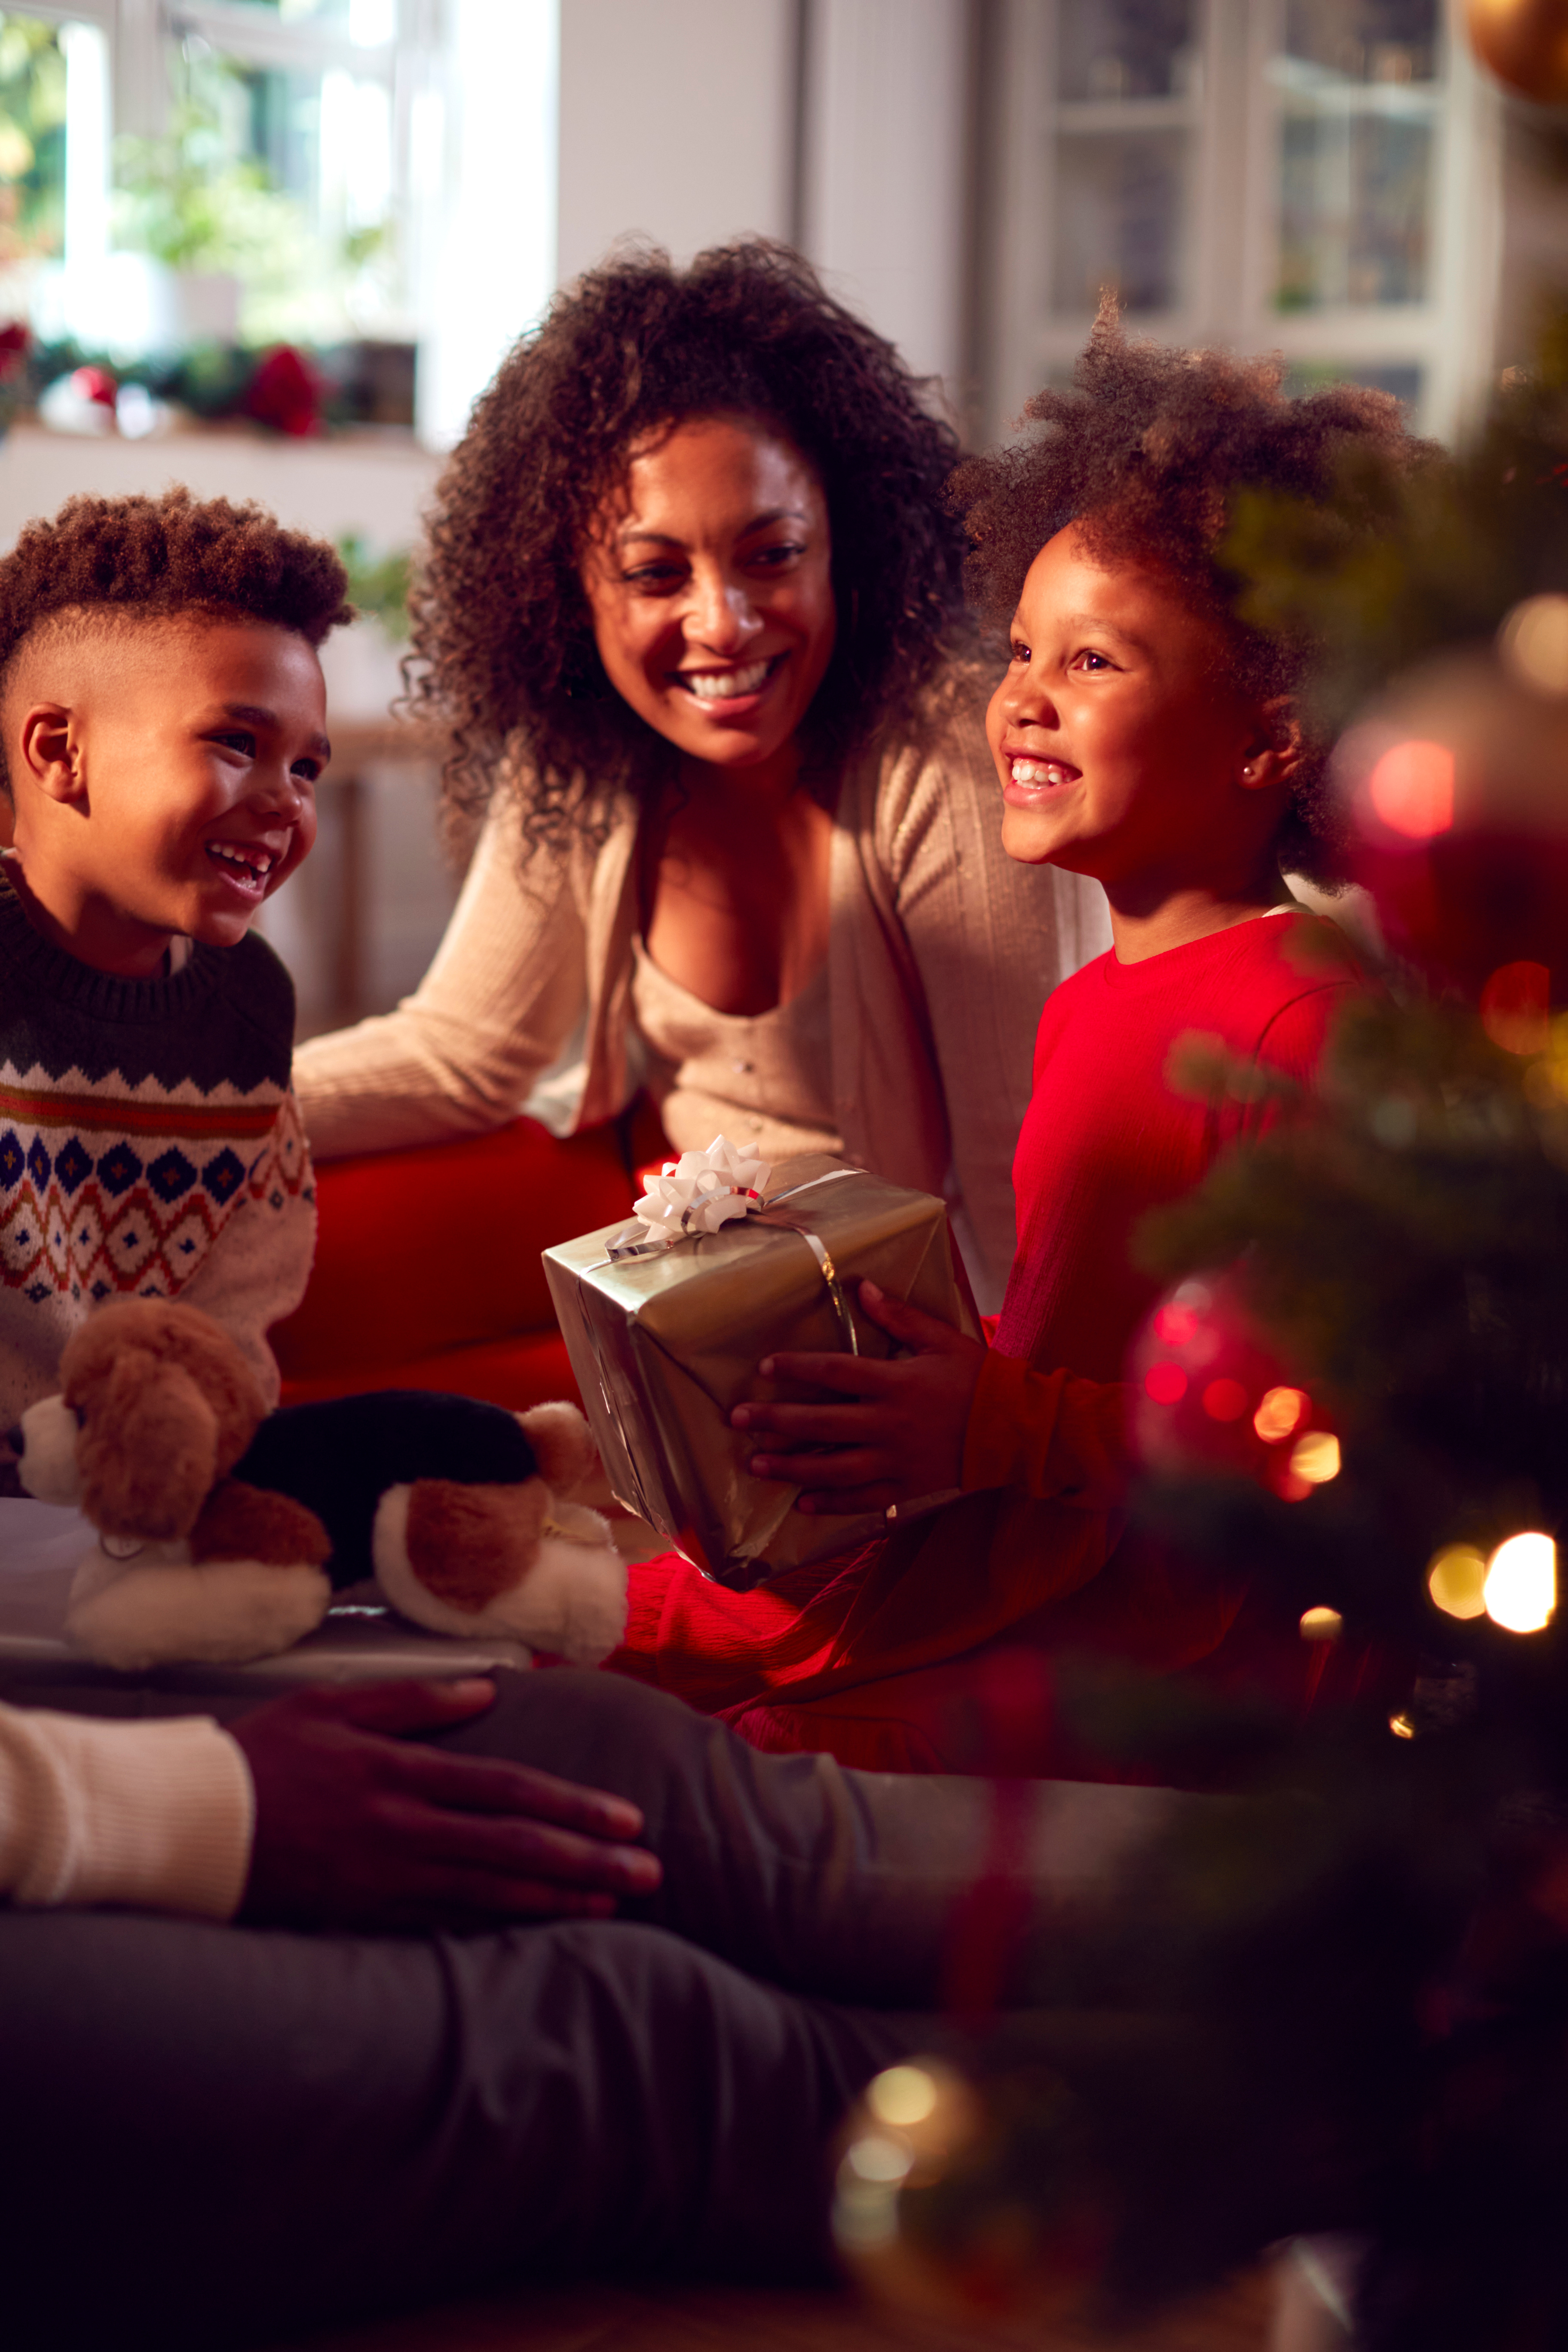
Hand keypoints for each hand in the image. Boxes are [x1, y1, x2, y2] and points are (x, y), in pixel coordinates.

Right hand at [231, 1678, 662, 1931]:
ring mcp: (384, 1880)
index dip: (572, 1806)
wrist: (189, 1825)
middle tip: (649, 1870)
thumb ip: (411, 1700)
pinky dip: (497, 1926)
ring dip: (556, 1897)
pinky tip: (536, 1928)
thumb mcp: (331, 1705)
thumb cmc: (261, 1756)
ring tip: (613, 1901)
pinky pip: (443, 1924)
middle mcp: (403, 1829)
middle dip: (587, 1859)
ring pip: (488, 1892)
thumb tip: (485, 1690)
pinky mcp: (363, 1915)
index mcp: (400, 1772)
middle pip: (513, 1846)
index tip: (626, 1817)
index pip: (506, 1791)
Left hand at [731, 1280, 984, 1515]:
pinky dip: (832, 1504)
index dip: (797, 1368)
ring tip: (757, 1466)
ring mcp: (896, 1459)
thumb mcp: (943, 1339)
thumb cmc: (979, 1379)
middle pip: (822, 1422)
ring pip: (834, 1467)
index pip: (835, 1372)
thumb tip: (862, 1289)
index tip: (765, 1367)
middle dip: (776, 1421)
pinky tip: (802, 1505)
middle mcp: (889, 1422)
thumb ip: (900, 1317)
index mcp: (895, 1382)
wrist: (1018, 1431)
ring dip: (792, 1467)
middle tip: (738, 1419)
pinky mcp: (907, 1486)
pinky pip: (863, 1500)